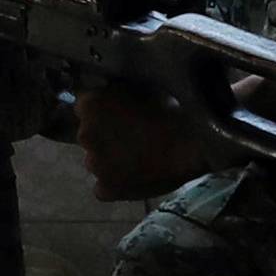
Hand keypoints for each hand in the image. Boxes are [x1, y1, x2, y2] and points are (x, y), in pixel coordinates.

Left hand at [74, 84, 205, 200]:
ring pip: (96, 161)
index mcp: (89, 105)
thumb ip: (114, 90)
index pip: (86, 107)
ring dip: (110, 159)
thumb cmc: (169, 109)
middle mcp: (85, 135)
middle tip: (132, 135)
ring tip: (139, 157)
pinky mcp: (106, 189)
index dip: (104, 111)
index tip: (120, 114)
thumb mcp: (137, 86)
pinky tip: (136, 177)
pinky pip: (105, 187)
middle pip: (89, 135)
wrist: (191, 144)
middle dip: (105, 135)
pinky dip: (116, 184)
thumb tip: (108, 91)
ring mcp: (94, 165)